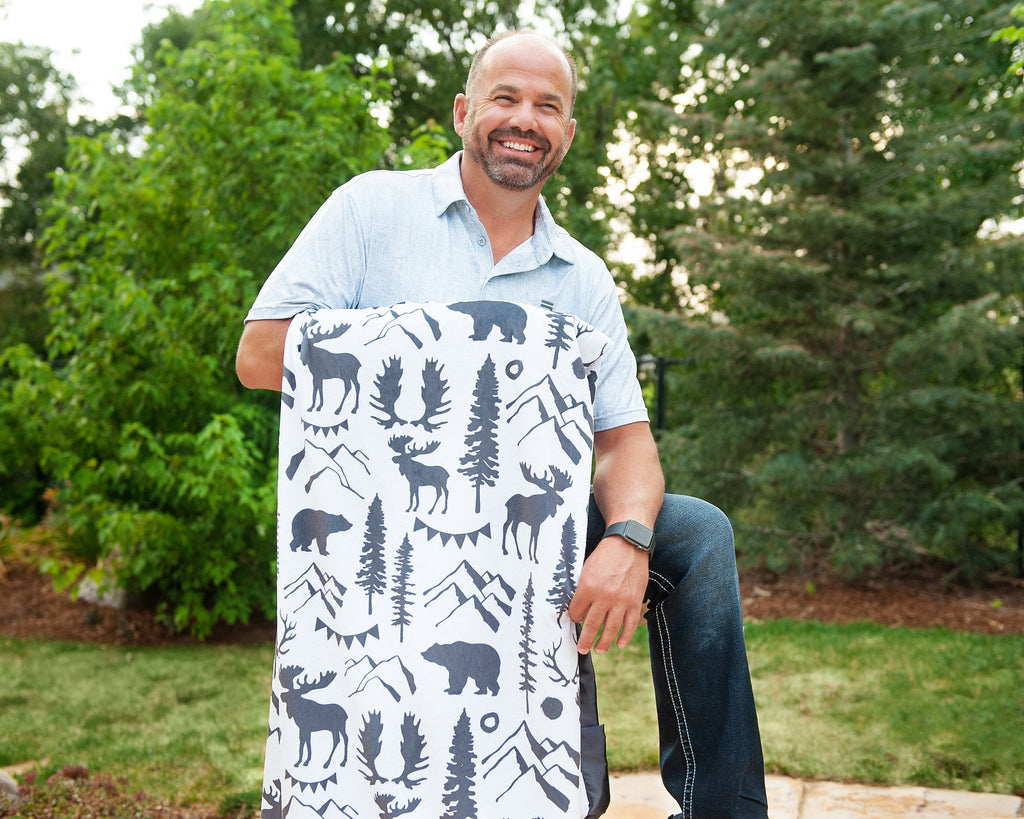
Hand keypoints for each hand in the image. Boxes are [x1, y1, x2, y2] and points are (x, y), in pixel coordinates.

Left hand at [568, 536, 648, 654]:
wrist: (628, 544)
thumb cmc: (604, 555)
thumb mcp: (586, 568)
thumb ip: (581, 588)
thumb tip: (576, 606)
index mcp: (588, 587)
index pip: (576, 612)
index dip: (574, 617)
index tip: (575, 619)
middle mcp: (604, 596)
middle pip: (591, 625)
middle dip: (585, 640)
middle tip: (582, 649)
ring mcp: (621, 601)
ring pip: (610, 629)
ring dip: (603, 643)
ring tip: (598, 650)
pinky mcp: (635, 601)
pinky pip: (630, 624)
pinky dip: (625, 636)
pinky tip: (619, 644)